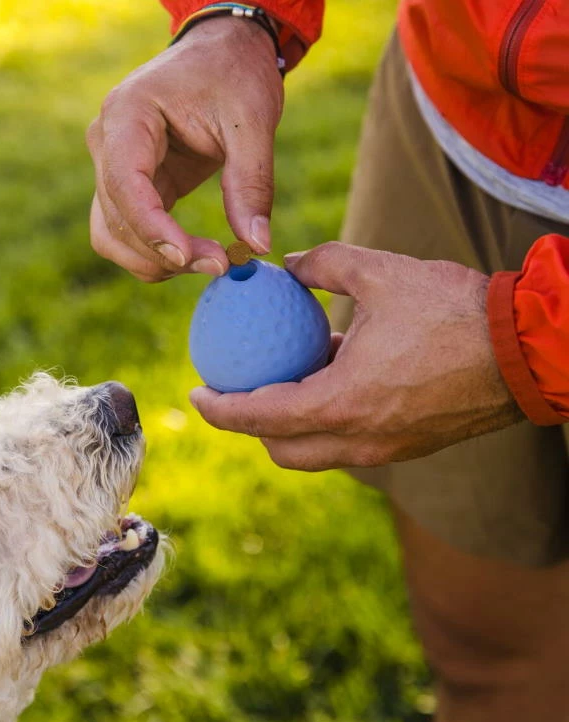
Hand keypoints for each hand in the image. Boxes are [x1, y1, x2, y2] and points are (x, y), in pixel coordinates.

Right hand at [86, 17, 283, 281]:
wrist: (222, 53)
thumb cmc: (235, 74)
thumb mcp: (253, 122)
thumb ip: (252, 183)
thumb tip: (256, 245)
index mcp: (128, 114)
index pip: (124, 184)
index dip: (152, 229)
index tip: (191, 257)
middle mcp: (106, 141)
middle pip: (115, 219)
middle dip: (163, 252)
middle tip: (222, 262)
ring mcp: (110, 166)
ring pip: (110, 236)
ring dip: (154, 261)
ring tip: (209, 261)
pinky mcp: (127, 186)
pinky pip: (127, 233)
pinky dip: (155, 254)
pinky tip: (195, 254)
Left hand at [189, 243, 523, 470]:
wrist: (532, 349)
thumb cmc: (455, 308)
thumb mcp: (380, 271)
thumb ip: (324, 264)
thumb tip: (287, 264)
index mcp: (341, 402)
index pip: (258, 418)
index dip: (218, 411)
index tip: (195, 394)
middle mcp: (360, 438)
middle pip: (281, 450)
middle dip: (249, 429)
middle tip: (233, 391)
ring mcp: (387, 449)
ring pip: (316, 452)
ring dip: (289, 426)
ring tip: (280, 380)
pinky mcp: (409, 445)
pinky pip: (350, 441)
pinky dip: (327, 420)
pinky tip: (330, 376)